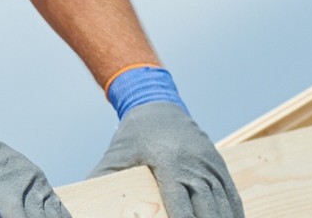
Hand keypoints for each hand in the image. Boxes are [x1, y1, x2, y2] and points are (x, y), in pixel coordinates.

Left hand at [88, 67, 243, 217]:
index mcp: (168, 161)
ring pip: (222, 200)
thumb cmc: (132, 136)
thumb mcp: (115, 157)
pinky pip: (230, 192)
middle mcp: (193, 161)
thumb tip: (77, 205)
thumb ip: (102, 182)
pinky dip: (234, 212)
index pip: (180, 202)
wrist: (157, 105)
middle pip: (206, 206)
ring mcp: (209, 161)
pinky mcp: (218, 162)